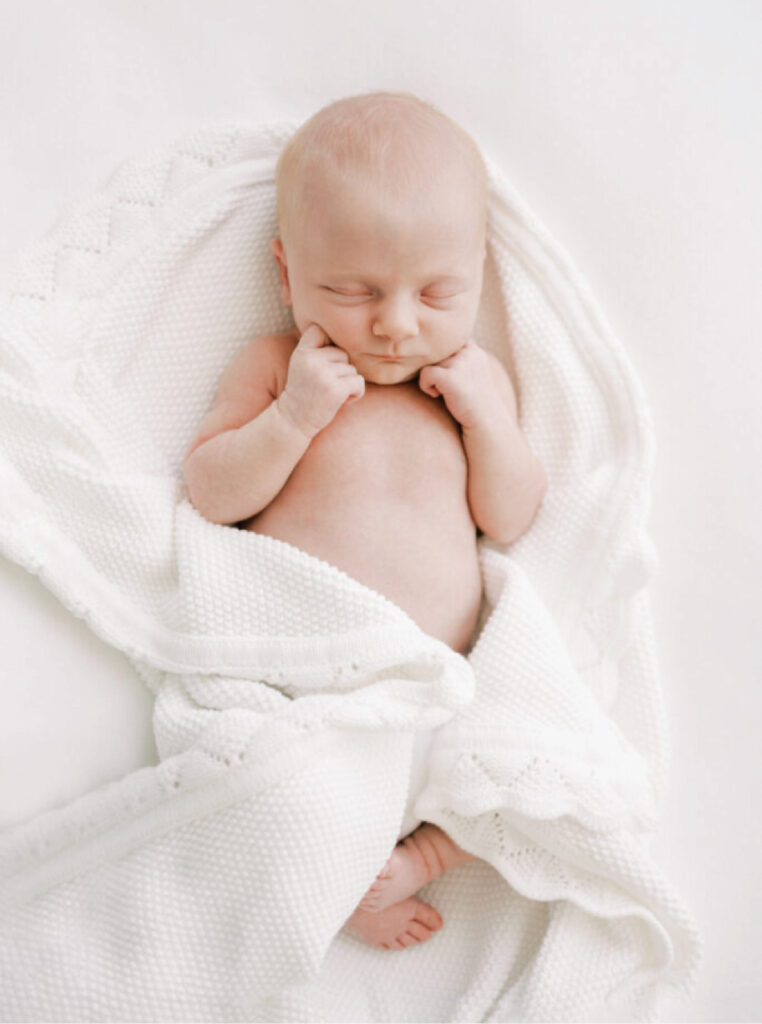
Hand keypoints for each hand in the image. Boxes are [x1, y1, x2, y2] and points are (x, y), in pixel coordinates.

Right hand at [277, 324, 364, 438]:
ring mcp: (324, 374)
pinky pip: (359, 382)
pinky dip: (355, 394)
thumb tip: (343, 334)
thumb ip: (316, 349)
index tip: (322, 363)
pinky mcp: (335, 388)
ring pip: (352, 369)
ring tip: (330, 395)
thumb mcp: (302, 366)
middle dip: (340, 371)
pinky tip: (341, 401)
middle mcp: (312, 359)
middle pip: (343, 354)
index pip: (319, 331)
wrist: (292, 421)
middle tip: (325, 386)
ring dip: (347, 384)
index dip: (327, 345)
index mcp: (302, 352)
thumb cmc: (303, 393)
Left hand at [418, 340, 517, 429]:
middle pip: (434, 352)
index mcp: (473, 349)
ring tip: (443, 392)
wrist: (485, 421)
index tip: (445, 376)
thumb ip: (457, 358)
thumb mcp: (471, 371)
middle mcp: (468, 352)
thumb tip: (430, 348)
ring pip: (428, 362)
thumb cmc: (473, 399)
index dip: (440, 358)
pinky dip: (425, 386)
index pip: (445, 342)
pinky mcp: (451, 377)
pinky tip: (437, 396)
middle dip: (434, 368)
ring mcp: (460, 363)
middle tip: (443, 385)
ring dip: (431, 378)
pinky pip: (425, 373)